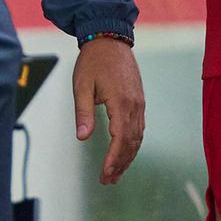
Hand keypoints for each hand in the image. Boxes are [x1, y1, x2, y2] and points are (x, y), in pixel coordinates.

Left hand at [73, 37, 145, 184]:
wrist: (110, 39)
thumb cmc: (93, 61)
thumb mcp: (81, 86)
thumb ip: (83, 113)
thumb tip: (82, 138)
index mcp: (120, 102)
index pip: (120, 140)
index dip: (113, 161)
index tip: (104, 176)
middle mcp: (134, 105)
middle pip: (131, 142)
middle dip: (120, 164)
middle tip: (108, 181)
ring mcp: (139, 102)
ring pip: (138, 137)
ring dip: (128, 157)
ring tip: (116, 173)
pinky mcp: (139, 100)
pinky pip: (139, 127)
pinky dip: (133, 143)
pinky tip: (125, 151)